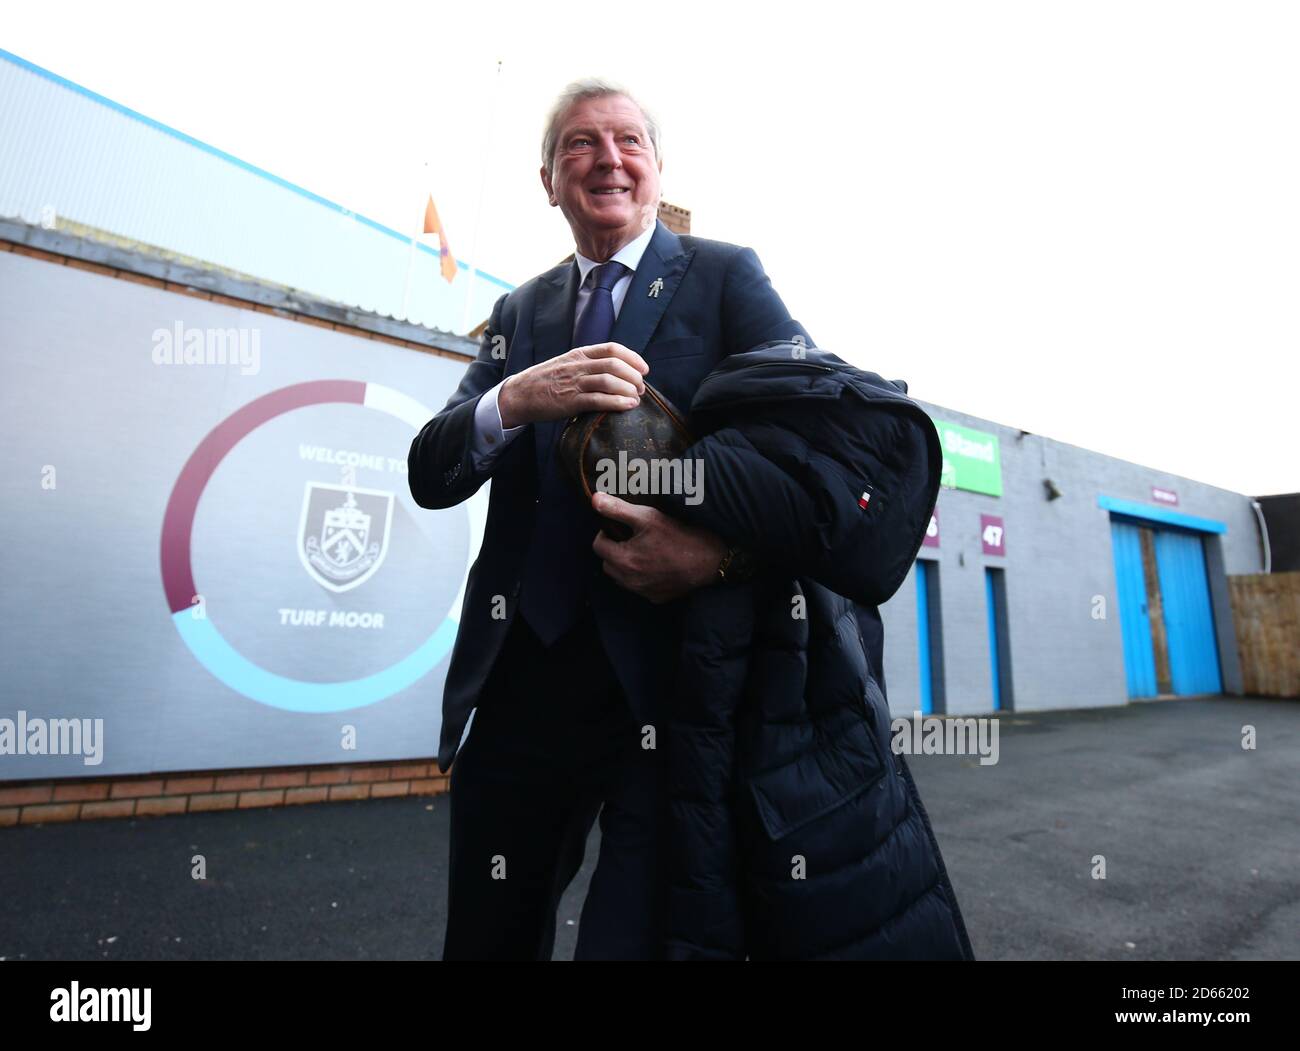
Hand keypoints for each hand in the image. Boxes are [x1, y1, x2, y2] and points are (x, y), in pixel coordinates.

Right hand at [498, 342, 648, 427]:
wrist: (519, 394)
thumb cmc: (545, 381)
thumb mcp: (567, 364)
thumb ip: (588, 365)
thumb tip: (616, 372)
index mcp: (579, 354)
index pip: (612, 349)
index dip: (633, 358)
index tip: (644, 369)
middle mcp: (578, 365)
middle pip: (615, 365)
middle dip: (634, 377)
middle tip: (641, 389)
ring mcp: (574, 383)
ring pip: (609, 381)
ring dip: (628, 390)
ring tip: (636, 398)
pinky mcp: (570, 402)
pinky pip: (598, 400)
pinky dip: (617, 403)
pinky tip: (628, 406)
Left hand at [591, 493, 728, 603]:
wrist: (712, 561)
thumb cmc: (680, 537)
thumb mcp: (648, 517)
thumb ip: (619, 509)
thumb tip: (594, 499)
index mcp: (624, 560)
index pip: (598, 546)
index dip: (606, 533)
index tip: (620, 527)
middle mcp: (629, 581)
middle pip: (607, 564)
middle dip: (614, 550)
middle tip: (631, 537)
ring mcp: (643, 591)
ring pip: (621, 578)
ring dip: (625, 565)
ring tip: (642, 550)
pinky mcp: (656, 597)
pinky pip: (639, 588)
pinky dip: (641, 577)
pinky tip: (656, 565)